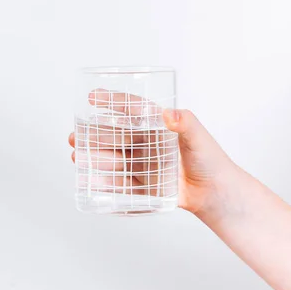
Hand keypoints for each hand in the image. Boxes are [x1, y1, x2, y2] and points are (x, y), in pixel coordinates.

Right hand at [69, 89, 236, 215]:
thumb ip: (186, 124)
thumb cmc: (210, 159)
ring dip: (94, 157)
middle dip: (94, 135)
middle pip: (116, 135)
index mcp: (158, 125)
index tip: (92, 97)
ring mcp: (144, 163)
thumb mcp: (198, 137)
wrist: (215, 192)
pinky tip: (89, 180)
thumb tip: (170, 114)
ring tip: (77, 157)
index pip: (131, 109)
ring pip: (114, 158)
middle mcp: (147, 142)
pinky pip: (121, 182)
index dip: (111, 101)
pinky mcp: (145, 184)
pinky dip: (104, 182)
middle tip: (76, 136)